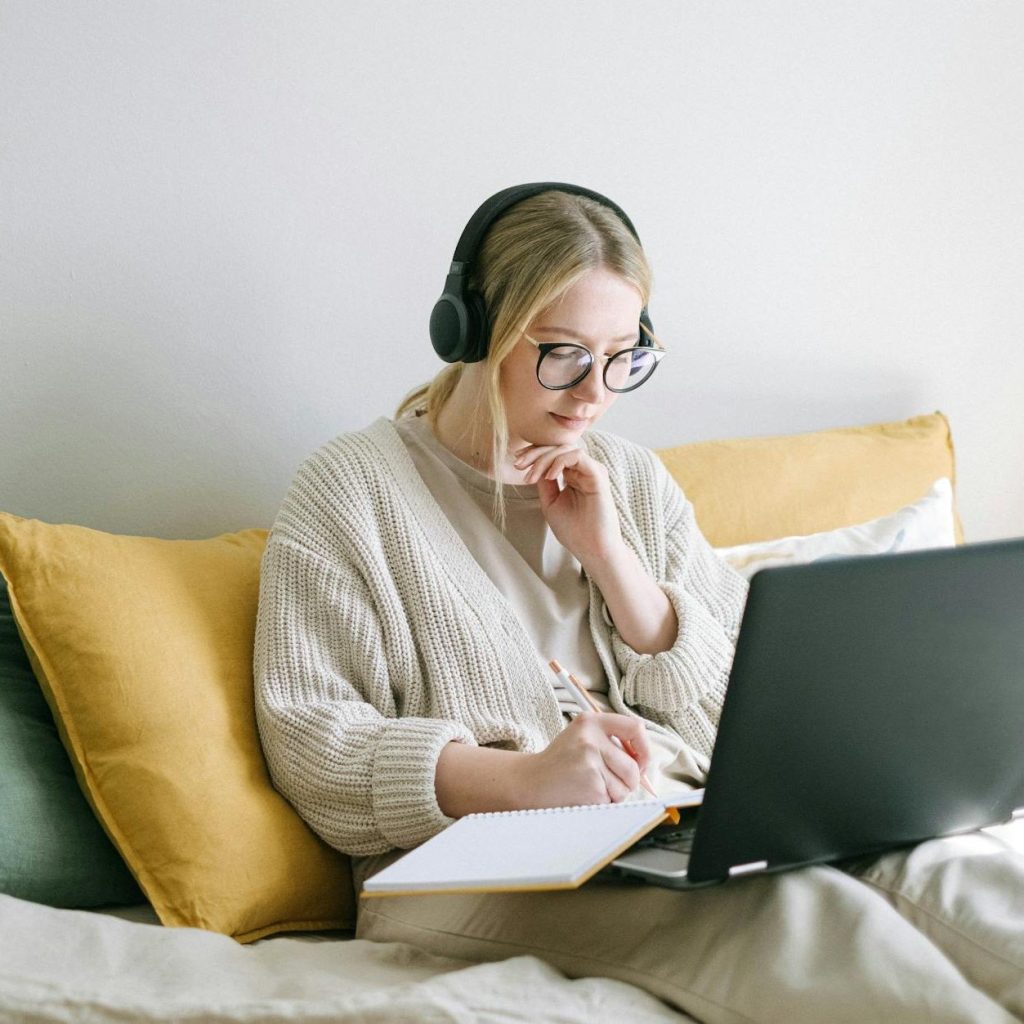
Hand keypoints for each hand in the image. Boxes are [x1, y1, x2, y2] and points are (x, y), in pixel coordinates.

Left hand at [514, 443, 623, 568]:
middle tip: (518, 465)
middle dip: (535, 453)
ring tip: (531, 476)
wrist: (591, 549)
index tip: (516, 463)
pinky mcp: (598, 475)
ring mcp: (591, 471)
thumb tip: (533, 464)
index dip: (534, 454)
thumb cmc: (574, 531)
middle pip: (558, 447)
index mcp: (573, 476)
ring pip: (566, 448)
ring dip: (544, 458)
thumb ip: (544, 483)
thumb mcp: (550, 503)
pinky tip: (549, 476)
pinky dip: (559, 462)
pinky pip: (577, 456)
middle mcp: (583, 471)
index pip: (553, 454)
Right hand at [515, 713, 650, 807]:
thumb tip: (645, 762)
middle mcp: (591, 739)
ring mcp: (590, 763)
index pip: (635, 728)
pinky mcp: (591, 787)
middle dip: (628, 781)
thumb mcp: (582, 737)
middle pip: (633, 767)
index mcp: (591, 722)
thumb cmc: (561, 762)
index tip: (639, 762)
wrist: (531, 782)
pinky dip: (603, 803)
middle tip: (607, 781)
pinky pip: (612, 801)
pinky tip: (584, 795)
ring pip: (625, 787)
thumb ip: (612, 741)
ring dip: (614, 794)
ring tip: (591, 786)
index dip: (644, 749)